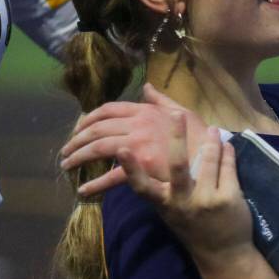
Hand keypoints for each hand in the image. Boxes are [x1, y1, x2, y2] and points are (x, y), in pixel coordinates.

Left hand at [60, 83, 207, 195]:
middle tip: (66, 151)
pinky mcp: (142, 166)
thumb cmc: (199, 135)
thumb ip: (161, 100)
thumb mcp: (182, 111)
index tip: (78, 129)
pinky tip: (84, 191)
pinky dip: (95, 184)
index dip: (88, 119)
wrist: (212, 157)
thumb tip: (147, 88)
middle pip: (97, 129)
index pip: (108, 109)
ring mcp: (138, 144)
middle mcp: (138, 124)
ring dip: (78, 157)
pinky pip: (112, 175)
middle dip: (76, 140)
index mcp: (145, 111)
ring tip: (67, 165)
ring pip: (98, 148)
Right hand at [118, 120, 253, 269]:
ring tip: (211, 128)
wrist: (221, 253)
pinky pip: (228, 166)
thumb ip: (156, 183)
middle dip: (177, 139)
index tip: (121, 149)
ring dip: (211, 141)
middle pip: (178, 166)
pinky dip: (228, 153)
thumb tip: (142, 158)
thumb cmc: (190, 224)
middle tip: (176, 114)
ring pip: (208, 160)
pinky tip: (227, 144)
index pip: (142, 186)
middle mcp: (182, 201)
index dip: (131, 169)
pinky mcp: (228, 198)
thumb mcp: (169, 207)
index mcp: (163, 203)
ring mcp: (206, 199)